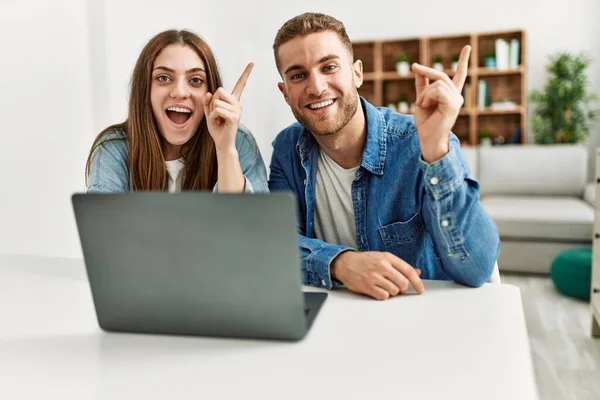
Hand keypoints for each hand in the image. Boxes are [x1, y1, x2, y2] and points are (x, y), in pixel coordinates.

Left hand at [203, 62, 252, 151]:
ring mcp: (237, 110)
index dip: (246, 73)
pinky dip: (213, 117)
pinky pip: (218, 110)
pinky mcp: (235, 117)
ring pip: (216, 101)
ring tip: (218, 120)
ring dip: (212, 112)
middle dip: (212, 102)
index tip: (252, 62)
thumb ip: (207, 102)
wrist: (222, 143)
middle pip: (219, 90)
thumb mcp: (208, 112)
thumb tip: (209, 93)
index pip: (240, 84)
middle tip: (216, 115)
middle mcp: (237, 103)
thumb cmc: (217, 128)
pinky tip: (219, 123)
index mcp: (233, 100)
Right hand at [331, 251, 423, 299]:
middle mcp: (382, 266)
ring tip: (385, 287)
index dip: (417, 282)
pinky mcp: (367, 286)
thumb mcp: (383, 258)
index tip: (420, 289)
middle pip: (403, 283)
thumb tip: (417, 272)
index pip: (408, 270)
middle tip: (398, 288)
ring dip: (392, 292)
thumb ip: (400, 266)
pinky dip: (384, 296)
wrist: (345, 263)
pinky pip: (384, 296)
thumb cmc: (365, 261)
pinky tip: (378, 290)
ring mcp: (374, 276)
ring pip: (394, 291)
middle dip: (403, 288)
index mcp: (388, 257)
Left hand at [411, 45, 470, 162]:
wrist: (427, 138)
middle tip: (414, 67)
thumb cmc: (425, 121)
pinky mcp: (453, 104)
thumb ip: (422, 84)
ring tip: (422, 104)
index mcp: (451, 94)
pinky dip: (427, 96)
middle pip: (441, 75)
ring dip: (425, 93)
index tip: (467, 47)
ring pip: (438, 83)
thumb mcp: (422, 99)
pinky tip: (425, 105)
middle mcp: (457, 96)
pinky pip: (438, 90)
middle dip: (426, 71)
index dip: (463, 61)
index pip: (460, 75)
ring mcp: (457, 100)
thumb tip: (417, 67)